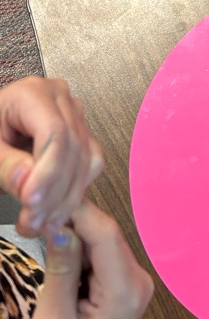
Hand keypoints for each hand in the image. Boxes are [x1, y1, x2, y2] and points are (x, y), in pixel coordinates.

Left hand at [0, 77, 102, 237]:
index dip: (47, 172)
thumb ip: (4, 164)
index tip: (31, 203)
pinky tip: (55, 209)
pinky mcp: (80, 132)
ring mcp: (73, 114)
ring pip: (86, 158)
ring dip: (67, 198)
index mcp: (32, 94)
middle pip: (73, 147)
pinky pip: (90, 162)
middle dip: (55, 193)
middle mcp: (60, 99)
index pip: (54, 133)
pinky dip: (76, 189)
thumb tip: (27, 182)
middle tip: (32, 223)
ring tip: (40, 224)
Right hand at [30, 199, 152, 318]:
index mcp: (126, 290)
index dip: (77, 212)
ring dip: (75, 239)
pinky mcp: (126, 285)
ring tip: (46, 242)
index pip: (105, 233)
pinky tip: (61, 259)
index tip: (47, 205)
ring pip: (103, 242)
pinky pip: (103, 256)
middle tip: (39, 224)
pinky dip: (81, 254)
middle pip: (105, 235)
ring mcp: (135, 282)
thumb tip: (60, 225)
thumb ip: (60, 270)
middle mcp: (139, 281)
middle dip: (73, 225)